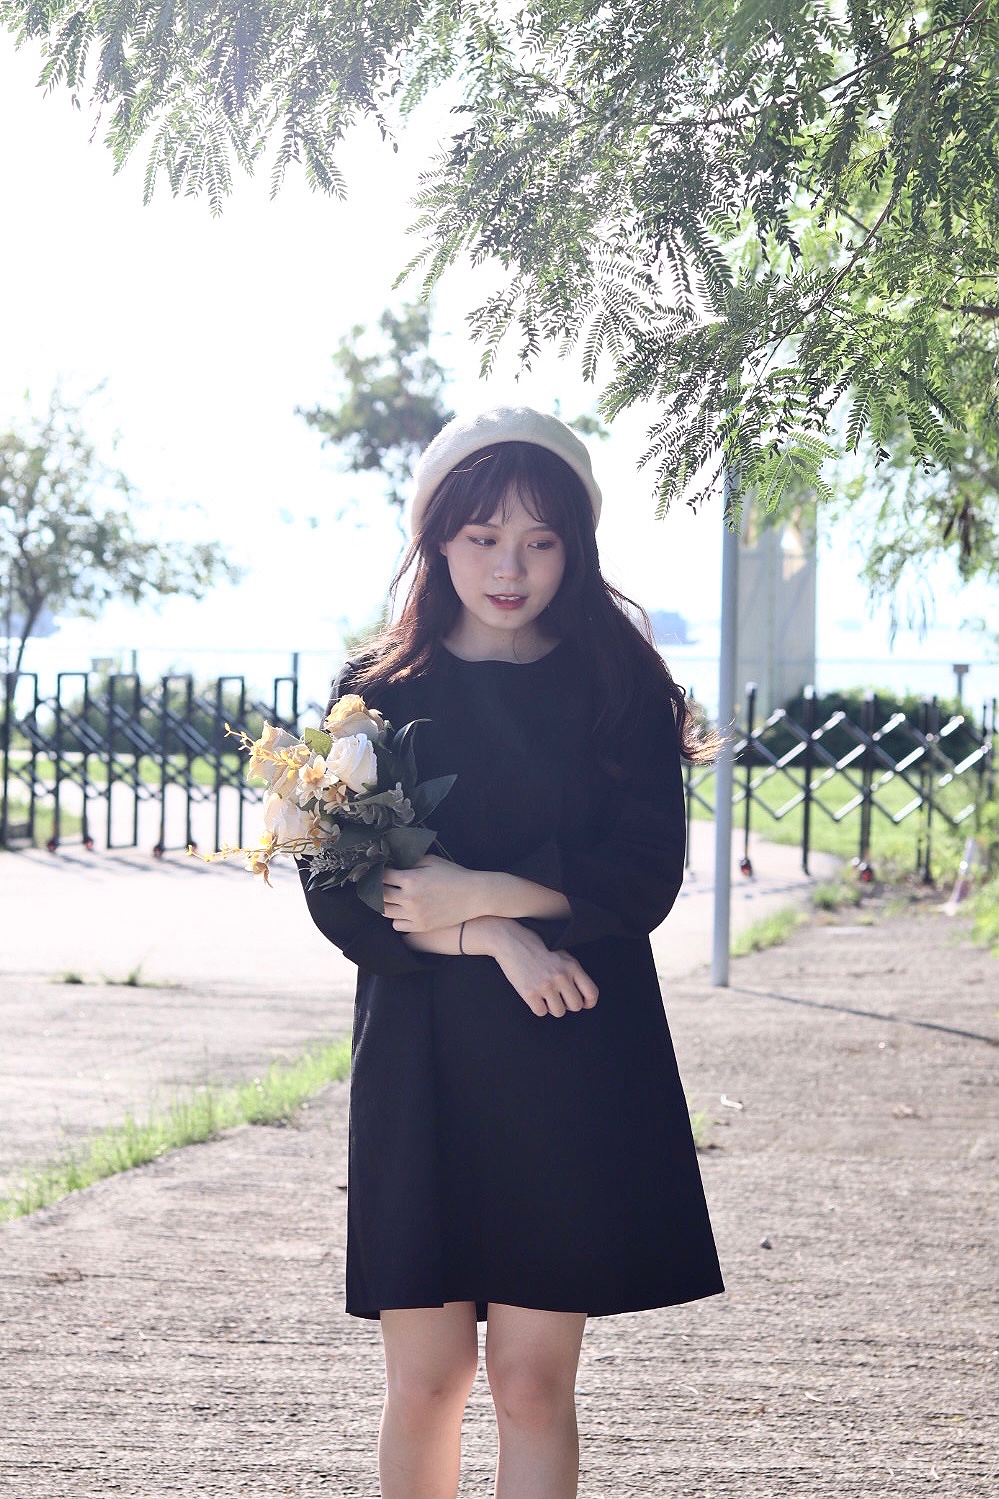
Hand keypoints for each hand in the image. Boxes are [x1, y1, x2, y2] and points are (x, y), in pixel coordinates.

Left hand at [383, 856, 483, 932]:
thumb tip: (394, 861)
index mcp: (410, 879)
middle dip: (378, 889)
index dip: (379, 873)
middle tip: (381, 885)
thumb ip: (411, 860)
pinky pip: (397, 925)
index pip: (382, 876)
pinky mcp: (421, 926)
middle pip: (380, 895)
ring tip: (392, 898)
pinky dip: (397, 918)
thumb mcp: (432, 861)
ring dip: (386, 904)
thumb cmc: (454, 875)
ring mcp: (414, 915)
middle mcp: (409, 898)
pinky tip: (403, 911)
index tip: (379, 872)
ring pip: (386, 912)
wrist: (474, 895)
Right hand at [468, 917, 598, 1018]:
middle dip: (567, 1004)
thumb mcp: (561, 954)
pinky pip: (541, 1012)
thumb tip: (580, 994)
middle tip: (558, 997)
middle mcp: (561, 976)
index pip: (591, 993)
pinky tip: (533, 995)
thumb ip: (571, 971)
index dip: (588, 1002)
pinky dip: (537, 1007)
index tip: (582, 1003)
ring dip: (552, 1007)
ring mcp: (545, 985)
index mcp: (572, 966)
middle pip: (575, 1006)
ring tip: (544, 994)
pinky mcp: (529, 992)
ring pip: (559, 1012)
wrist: (510, 939)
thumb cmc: (535, 945)